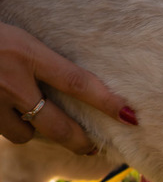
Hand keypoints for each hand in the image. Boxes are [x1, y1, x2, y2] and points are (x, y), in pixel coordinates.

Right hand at [0, 23, 135, 153]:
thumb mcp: (15, 34)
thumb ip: (39, 56)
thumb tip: (69, 77)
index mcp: (25, 52)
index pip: (77, 82)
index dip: (106, 102)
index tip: (131, 116)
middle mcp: (10, 80)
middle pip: (57, 125)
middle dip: (79, 141)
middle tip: (93, 147)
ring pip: (25, 133)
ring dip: (35, 131)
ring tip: (43, 125)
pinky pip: (2, 131)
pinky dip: (9, 128)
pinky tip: (11, 118)